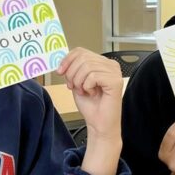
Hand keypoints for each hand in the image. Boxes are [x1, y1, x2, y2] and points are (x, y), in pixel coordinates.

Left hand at [56, 48, 122, 174]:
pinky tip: (92, 93)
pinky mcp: (115, 81)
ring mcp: (114, 72)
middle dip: (72, 73)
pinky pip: (93, 76)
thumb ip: (73, 69)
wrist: (99, 123)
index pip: (81, 51)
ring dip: (79, 81)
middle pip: (83, 57)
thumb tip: (62, 60)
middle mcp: (111, 65)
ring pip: (87, 66)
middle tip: (73, 86)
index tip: (60, 71)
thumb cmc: (91, 105)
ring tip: (84, 91)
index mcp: (102, 62)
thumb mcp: (77, 82)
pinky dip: (87, 86)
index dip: (67, 60)